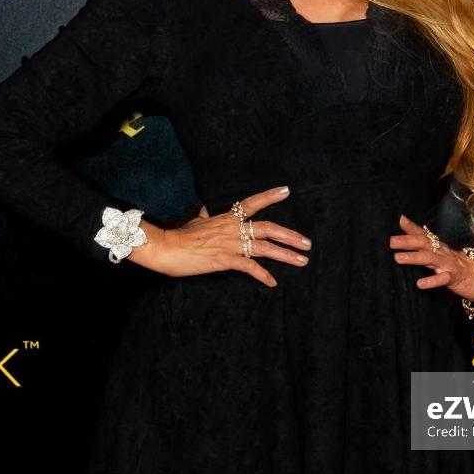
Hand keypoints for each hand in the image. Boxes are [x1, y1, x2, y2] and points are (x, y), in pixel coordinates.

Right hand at [134, 185, 310, 285]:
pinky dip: (263, 275)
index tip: (286, 191)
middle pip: (268, 227)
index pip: (252, 203)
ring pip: (265, 247)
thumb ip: (203, 217)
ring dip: (286, 255)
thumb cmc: (178, 236)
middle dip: (290, 235)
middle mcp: (233, 228)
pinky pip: (250, 268)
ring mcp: (230, 244)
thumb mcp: (194, 222)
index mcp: (227, 218)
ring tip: (302, 260)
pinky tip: (273, 282)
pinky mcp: (225, 260)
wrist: (166, 247)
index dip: (270, 196)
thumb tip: (202, 210)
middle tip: (307, 243)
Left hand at [390, 213, 473, 301]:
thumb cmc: (452, 263)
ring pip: (431, 258)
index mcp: (437, 245)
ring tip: (398, 258)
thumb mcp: (437, 251)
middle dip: (407, 241)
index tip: (398, 219)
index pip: (422, 234)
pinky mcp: (454, 278)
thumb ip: (420, 238)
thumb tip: (402, 221)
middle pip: (424, 243)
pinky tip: (420, 284)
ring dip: (414, 257)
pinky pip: (443, 279)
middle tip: (390, 242)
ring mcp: (448, 264)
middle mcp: (441, 251)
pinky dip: (432, 281)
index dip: (410, 227)